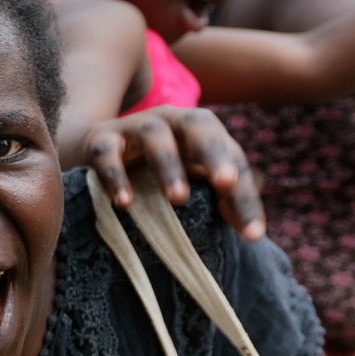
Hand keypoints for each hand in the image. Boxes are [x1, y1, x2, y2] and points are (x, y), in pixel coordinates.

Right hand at [80, 106, 264, 240]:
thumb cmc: (159, 168)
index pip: (232, 158)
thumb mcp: (194, 177)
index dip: (244, 196)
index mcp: (201, 130)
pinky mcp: (101, 140)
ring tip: (178, 199)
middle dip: (213, 153)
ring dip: (168, 165)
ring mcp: (134, 127)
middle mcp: (172, 121)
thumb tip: (253, 232)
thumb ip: (223, 199)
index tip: (252, 235)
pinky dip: (116, 175)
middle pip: (198, 125)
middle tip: (226, 183)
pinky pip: (107, 152)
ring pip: (154, 135)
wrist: (102, 149)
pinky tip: (125, 203)